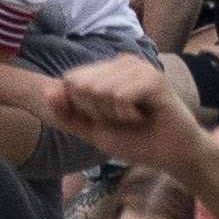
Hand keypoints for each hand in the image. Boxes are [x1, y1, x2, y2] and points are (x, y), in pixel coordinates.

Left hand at [44, 51, 198, 175]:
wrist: (171, 155)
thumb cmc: (135, 140)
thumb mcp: (93, 130)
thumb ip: (68, 113)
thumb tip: (47, 91)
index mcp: (106, 69)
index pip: (70, 80)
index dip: (81, 108)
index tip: (106, 119)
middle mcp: (121, 62)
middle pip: (81, 84)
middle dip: (96, 112)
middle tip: (122, 119)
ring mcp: (139, 66)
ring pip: (99, 89)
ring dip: (113, 115)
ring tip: (134, 118)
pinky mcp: (153, 77)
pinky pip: (119, 95)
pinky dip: (126, 115)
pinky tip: (143, 117)